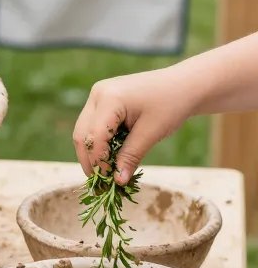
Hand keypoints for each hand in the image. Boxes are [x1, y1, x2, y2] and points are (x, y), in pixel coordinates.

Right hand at [73, 68, 192, 182]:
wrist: (185, 84)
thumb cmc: (172, 105)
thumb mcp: (151, 133)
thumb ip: (131, 156)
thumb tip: (117, 181)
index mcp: (109, 98)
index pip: (94, 137)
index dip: (99, 162)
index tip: (109, 181)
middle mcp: (98, 94)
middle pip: (82, 134)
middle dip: (90, 160)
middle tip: (102, 183)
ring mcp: (99, 95)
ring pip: (84, 131)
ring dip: (93, 153)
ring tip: (106, 172)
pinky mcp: (103, 100)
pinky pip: (94, 125)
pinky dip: (100, 143)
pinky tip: (111, 157)